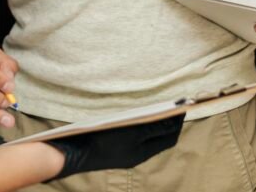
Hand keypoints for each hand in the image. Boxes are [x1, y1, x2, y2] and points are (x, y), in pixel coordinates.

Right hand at [45, 114, 183, 180]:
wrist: (73, 152)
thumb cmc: (102, 140)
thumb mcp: (131, 131)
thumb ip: (153, 126)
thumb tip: (174, 120)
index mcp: (143, 152)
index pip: (169, 137)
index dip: (177, 121)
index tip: (183, 103)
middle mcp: (137, 154)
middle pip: (159, 137)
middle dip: (167, 121)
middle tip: (172, 102)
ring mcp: (125, 151)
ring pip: (147, 135)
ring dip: (154, 121)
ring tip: (157, 105)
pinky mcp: (113, 146)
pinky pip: (134, 134)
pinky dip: (141, 123)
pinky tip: (136, 113)